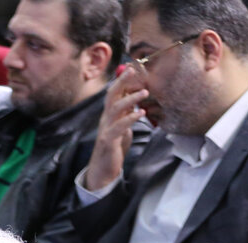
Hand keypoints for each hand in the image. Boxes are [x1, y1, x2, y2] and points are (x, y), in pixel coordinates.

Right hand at [84, 66, 146, 190]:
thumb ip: (127, 114)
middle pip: (111, 95)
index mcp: (109, 114)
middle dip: (122, 81)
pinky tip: (141, 113)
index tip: (132, 67)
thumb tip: (136, 101)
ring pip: (115, 108)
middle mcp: (106, 118)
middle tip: (133, 70)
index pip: (114, 92)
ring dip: (130, 98)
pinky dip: (130, 118)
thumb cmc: (114, 148)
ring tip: (145, 92)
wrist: (103, 170)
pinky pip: (119, 126)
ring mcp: (106, 128)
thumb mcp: (122, 127)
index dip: (122, 79)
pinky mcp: (109, 140)